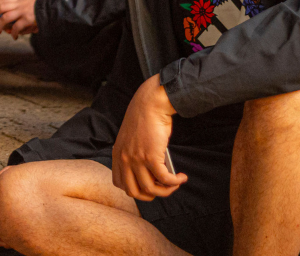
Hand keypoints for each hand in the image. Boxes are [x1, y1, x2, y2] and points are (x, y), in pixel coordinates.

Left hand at [0, 0, 37, 38]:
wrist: (50, 8)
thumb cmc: (37, 8)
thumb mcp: (24, 3)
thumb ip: (15, 6)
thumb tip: (3, 12)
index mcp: (16, 0)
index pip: (0, 1)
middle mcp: (18, 4)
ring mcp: (22, 11)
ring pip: (5, 18)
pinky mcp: (28, 19)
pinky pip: (16, 27)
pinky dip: (13, 33)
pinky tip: (14, 36)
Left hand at [112, 75, 185, 200]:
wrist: (150, 104)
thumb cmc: (145, 119)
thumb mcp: (133, 138)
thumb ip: (136, 155)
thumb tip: (154, 174)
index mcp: (117, 155)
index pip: (120, 184)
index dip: (135, 190)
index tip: (147, 185)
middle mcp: (124, 160)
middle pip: (134, 192)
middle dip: (149, 196)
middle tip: (161, 189)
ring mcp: (137, 160)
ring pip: (151, 190)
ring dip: (166, 191)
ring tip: (175, 183)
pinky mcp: (151, 158)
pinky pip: (165, 180)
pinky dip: (175, 182)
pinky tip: (181, 177)